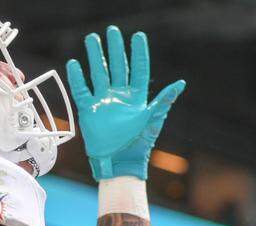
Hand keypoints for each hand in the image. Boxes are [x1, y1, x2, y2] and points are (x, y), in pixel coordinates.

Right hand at [65, 26, 185, 180]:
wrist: (120, 164)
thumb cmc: (139, 145)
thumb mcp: (153, 121)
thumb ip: (164, 101)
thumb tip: (181, 83)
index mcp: (136, 98)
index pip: (138, 69)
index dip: (138, 53)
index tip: (138, 35)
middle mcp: (119, 97)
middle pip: (117, 67)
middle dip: (114, 49)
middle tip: (111, 31)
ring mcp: (104, 103)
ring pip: (99, 74)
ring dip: (96, 57)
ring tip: (92, 39)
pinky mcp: (89, 112)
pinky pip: (81, 91)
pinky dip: (77, 78)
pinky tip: (74, 63)